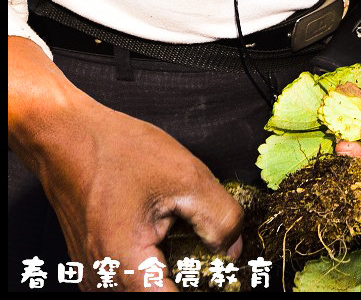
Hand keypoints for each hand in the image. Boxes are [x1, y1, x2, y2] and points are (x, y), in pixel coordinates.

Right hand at [8, 38, 242, 290]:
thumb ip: (221, 221)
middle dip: (194, 275)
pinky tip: (168, 233)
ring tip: (184, 232)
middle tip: (213, 249)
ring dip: (175, 269)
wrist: (67, 136)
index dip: (206, 286)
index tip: (226, 274)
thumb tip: (234, 250)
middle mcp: (103, 279)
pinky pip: (135, 276)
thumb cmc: (114, 152)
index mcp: (125, 263)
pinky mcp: (97, 265)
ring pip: (150, 287)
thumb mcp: (187, 179)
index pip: (174, 299)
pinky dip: (159, 261)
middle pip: (161, 293)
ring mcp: (97, 275)